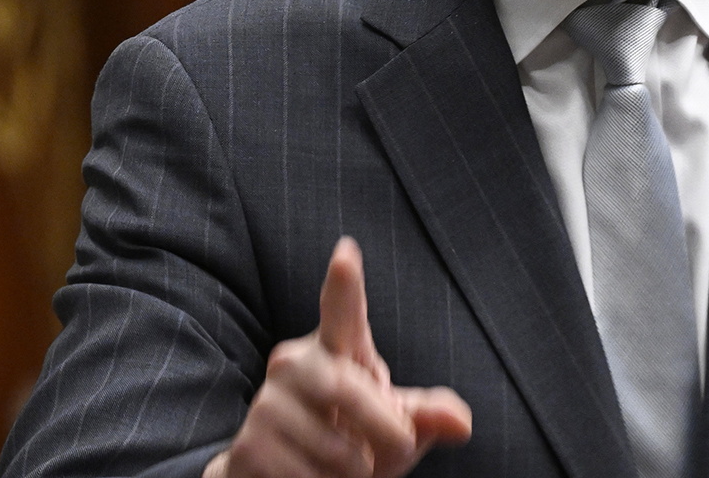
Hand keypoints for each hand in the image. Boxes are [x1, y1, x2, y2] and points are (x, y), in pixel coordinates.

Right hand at [205, 237, 472, 477]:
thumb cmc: (353, 440)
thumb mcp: (396, 427)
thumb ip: (426, 417)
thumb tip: (461, 423)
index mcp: (338, 349)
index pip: (342, 311)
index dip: (344, 284)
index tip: (346, 252)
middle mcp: (295, 365)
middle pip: (344, 389)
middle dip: (382, 428)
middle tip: (397, 447)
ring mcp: (267, 403)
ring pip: (330, 445)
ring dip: (354, 471)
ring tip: (345, 467)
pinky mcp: (247, 445)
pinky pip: (302, 476)